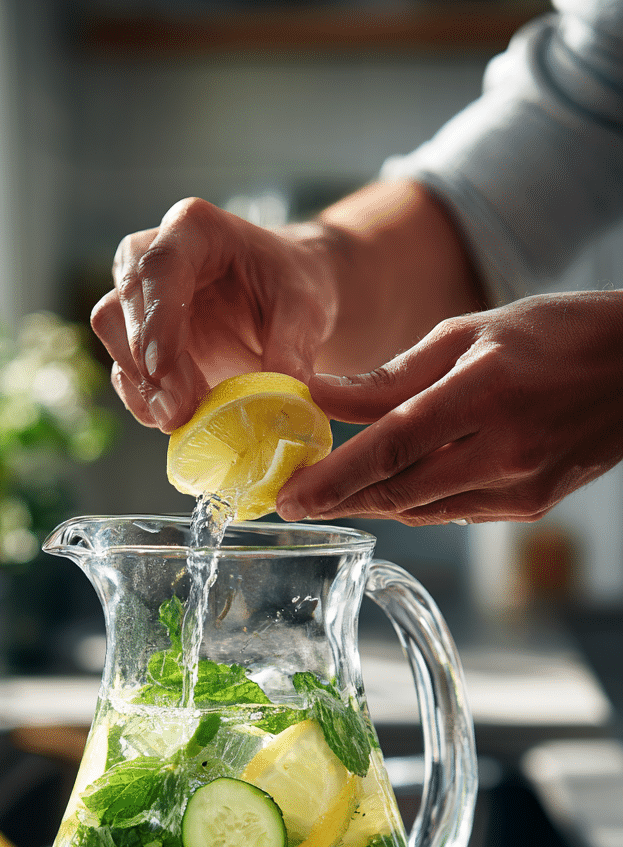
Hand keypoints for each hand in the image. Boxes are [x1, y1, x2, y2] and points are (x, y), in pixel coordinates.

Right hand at [90, 196, 338, 431]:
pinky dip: (145, 401)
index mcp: (194, 230)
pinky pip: (125, 372)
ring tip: (180, 418)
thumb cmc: (291, 288)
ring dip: (141, 386)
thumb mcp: (306, 309)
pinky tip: (174, 419)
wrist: (283, 303)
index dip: (155, 319)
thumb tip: (286, 388)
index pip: (159, 267)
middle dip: (144, 363)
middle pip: (120, 306)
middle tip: (179, 409)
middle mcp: (152, 257)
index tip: (160, 368)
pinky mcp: (139, 341)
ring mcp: (140, 301)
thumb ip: (295, 344)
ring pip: (113, 340)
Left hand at [277, 292, 622, 523]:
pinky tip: (400, 485)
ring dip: (376, 503)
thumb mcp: (468, 333)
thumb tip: (320, 396)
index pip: (390, 448)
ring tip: (337, 491)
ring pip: (424, 510)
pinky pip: (455, 513)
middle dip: (342, 499)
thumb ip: (391, 375)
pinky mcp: (532, 508)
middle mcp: (505, 450)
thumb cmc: (555, 335)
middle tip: (297, 499)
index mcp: (485, 393)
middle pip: (400, 492)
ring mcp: (522, 487)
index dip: (334, 479)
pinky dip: (420, 501)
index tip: (291, 495)